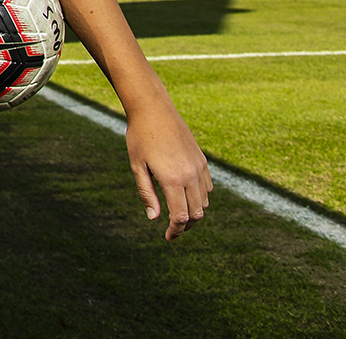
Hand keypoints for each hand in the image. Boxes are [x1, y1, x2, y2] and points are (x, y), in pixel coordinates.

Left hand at [126, 98, 211, 240]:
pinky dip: (201, 197)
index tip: (168, 237)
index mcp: (173, 179)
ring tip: (179, 216)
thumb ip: (147, 194)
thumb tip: (154, 218)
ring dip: (194, 213)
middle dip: (185, 226)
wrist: (153, 109)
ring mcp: (199, 167)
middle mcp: (190, 175)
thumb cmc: (140, 137)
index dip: (175, 231)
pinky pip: (208, 187)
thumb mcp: (137, 166)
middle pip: (196, 213)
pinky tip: (188, 197)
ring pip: (204, 202)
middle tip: (172, 230)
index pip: (180, 217)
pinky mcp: (202, 159)